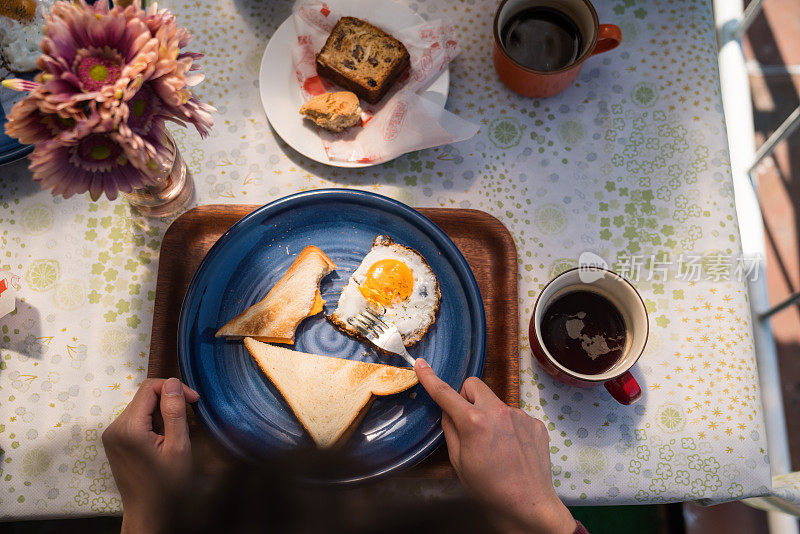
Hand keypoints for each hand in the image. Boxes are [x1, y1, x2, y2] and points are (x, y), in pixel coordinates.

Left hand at [102, 377, 198, 533]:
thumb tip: (173, 383)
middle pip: (145, 396)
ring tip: (173, 435)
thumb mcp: (178, 447)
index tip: (194, 401)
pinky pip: (136, 418)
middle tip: (187, 421)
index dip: (175, 388)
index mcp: (129, 428)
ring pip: (142, 406)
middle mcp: (115, 428)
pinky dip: (153, 422)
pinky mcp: (114, 440)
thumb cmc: (166, 485)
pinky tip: (162, 439)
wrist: (148, 512)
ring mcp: (112, 434)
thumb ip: (175, 412)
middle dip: (169, 402)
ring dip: (162, 413)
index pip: (150, 387)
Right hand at [414, 359, 574, 533]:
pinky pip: (514, 416)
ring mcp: (520, 416)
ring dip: (489, 415)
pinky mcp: (535, 424)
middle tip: (466, 420)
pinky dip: (508, 427)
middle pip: (474, 385)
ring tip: (495, 446)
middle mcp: (499, 412)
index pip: (446, 393)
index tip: (421, 365)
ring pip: (495, 402)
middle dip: (466, 397)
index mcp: (475, 422)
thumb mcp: (459, 462)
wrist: (528, 506)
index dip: (430, 378)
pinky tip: (511, 449)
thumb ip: (451, 430)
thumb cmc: (490, 490)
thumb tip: (448, 412)